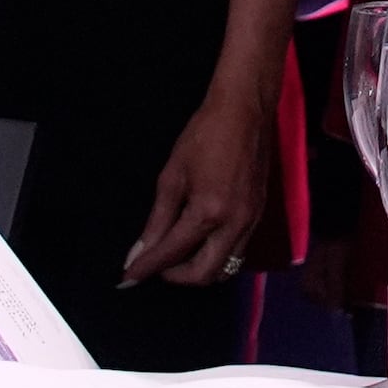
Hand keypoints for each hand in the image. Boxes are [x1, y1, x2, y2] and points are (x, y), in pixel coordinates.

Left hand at [127, 83, 272, 285]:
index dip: (146, 268)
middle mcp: (234, 225)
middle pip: (204, 274)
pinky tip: (200, 241)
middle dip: (175, 276)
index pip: (172, 253)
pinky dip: (216, 256)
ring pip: (225, 268)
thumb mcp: (173, 175)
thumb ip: (157, 219)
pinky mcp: (259, 216)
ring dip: (198, 270)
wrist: (246, 110)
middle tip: (155, 264)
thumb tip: (139, 252)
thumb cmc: (205, 135)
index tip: (128, 277)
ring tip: (177, 254)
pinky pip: (238, 251)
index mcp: (208, 212)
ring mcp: (251, 222)